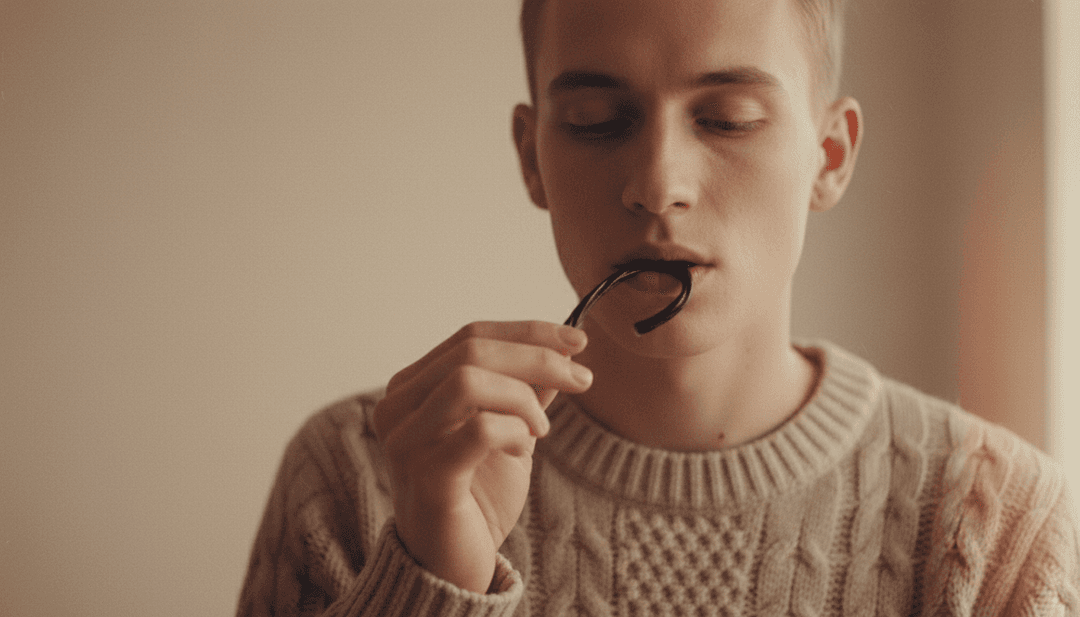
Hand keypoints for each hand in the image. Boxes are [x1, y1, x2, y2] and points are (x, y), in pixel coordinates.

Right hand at [372, 321, 591, 592]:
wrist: (453, 564)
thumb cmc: (476, 496)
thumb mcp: (508, 431)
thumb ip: (524, 390)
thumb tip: (562, 349)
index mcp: (412, 388)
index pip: (470, 336)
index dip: (529, 332)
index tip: (577, 341)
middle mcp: (398, 408)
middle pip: (471, 350)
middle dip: (538, 357)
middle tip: (582, 379)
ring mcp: (405, 442)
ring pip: (467, 382)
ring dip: (522, 398)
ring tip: (540, 430)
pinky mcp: (426, 478)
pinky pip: (478, 431)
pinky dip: (513, 432)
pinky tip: (522, 451)